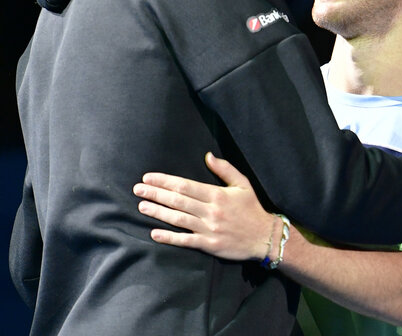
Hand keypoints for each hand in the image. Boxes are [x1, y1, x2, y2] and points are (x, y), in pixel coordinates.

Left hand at [132, 152, 276, 260]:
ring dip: (158, 212)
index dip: (164, 181)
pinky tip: (155, 233)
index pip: (185, 185)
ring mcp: (209, 229)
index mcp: (217, 195)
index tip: (148, 177)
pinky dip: (169, 237)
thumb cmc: (251, 209)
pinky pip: (186, 241)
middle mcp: (211, 211)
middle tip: (138, 189)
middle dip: (156, 194)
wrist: (264, 236)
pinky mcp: (210, 245)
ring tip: (142, 206)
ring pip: (178, 219)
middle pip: (178, 200)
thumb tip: (208, 155)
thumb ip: (225, 169)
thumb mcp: (243, 184)